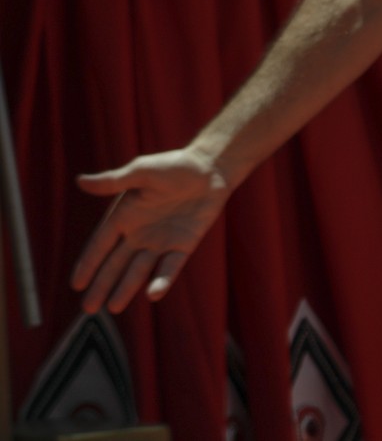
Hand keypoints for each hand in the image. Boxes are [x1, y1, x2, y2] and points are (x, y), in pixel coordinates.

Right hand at [71, 149, 233, 312]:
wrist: (211, 168)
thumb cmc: (174, 166)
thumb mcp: (142, 172)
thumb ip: (114, 181)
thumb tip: (80, 181)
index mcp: (124, 217)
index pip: (101, 245)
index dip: (89, 264)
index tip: (76, 284)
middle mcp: (139, 234)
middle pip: (116, 264)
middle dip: (102, 285)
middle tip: (89, 309)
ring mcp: (161, 242)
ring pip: (139, 271)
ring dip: (126, 288)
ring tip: (113, 308)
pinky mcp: (183, 245)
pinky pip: (170, 267)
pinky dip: (162, 280)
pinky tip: (154, 294)